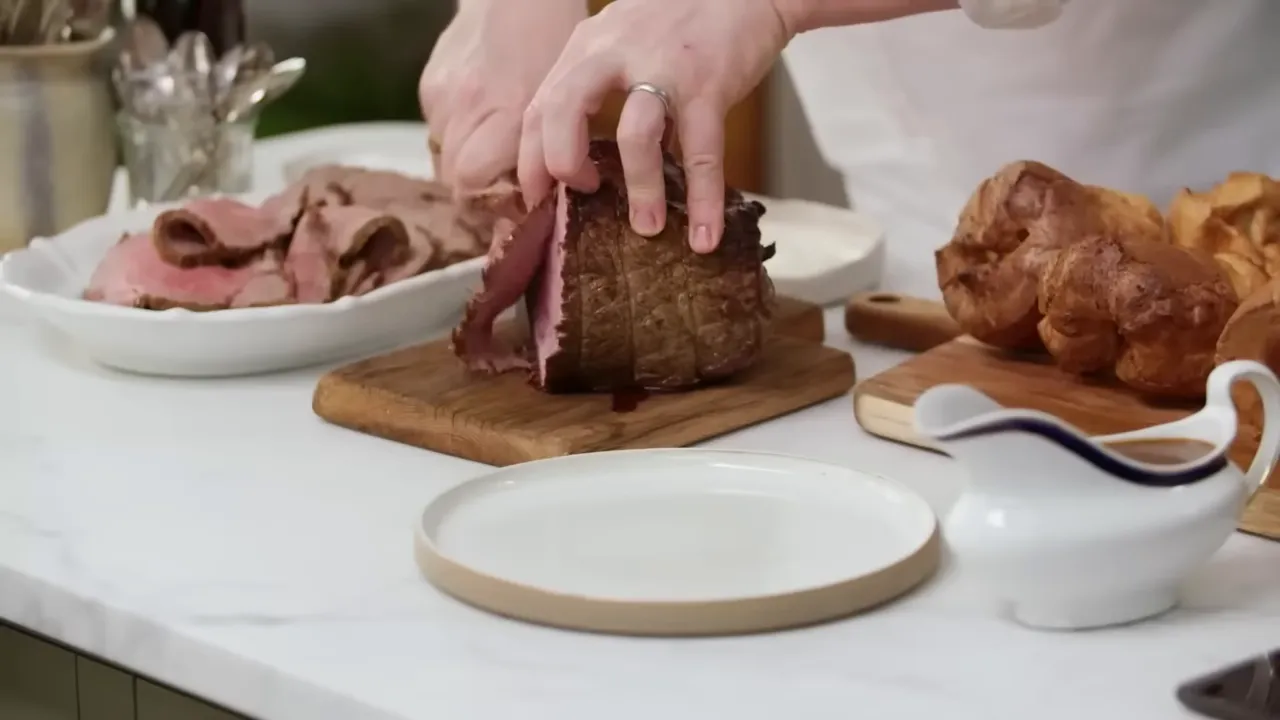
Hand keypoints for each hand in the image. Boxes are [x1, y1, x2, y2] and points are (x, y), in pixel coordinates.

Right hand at [419, 0, 586, 193]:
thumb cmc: (552, 41)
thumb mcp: (566, 98)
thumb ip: (550, 147)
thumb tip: (548, 195)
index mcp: (508, 112)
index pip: (474, 184)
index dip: (494, 208)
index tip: (520, 212)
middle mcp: (467, 108)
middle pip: (454, 182)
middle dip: (480, 200)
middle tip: (508, 201)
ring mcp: (443, 97)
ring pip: (442, 162)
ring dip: (466, 174)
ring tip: (494, 169)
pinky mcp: (429, 86)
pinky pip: (436, 133)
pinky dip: (455, 143)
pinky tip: (479, 132)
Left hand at [517, 0, 791, 252]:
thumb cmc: (682, 23)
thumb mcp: (622, 39)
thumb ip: (598, 85)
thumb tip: (583, 158)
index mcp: (587, 47)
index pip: (539, 106)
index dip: (531, 159)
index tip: (539, 198)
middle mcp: (616, 53)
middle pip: (562, 112)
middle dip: (561, 166)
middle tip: (579, 201)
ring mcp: (663, 69)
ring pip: (635, 136)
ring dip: (640, 190)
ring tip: (646, 228)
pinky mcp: (708, 85)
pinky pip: (702, 153)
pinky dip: (703, 201)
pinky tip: (704, 237)